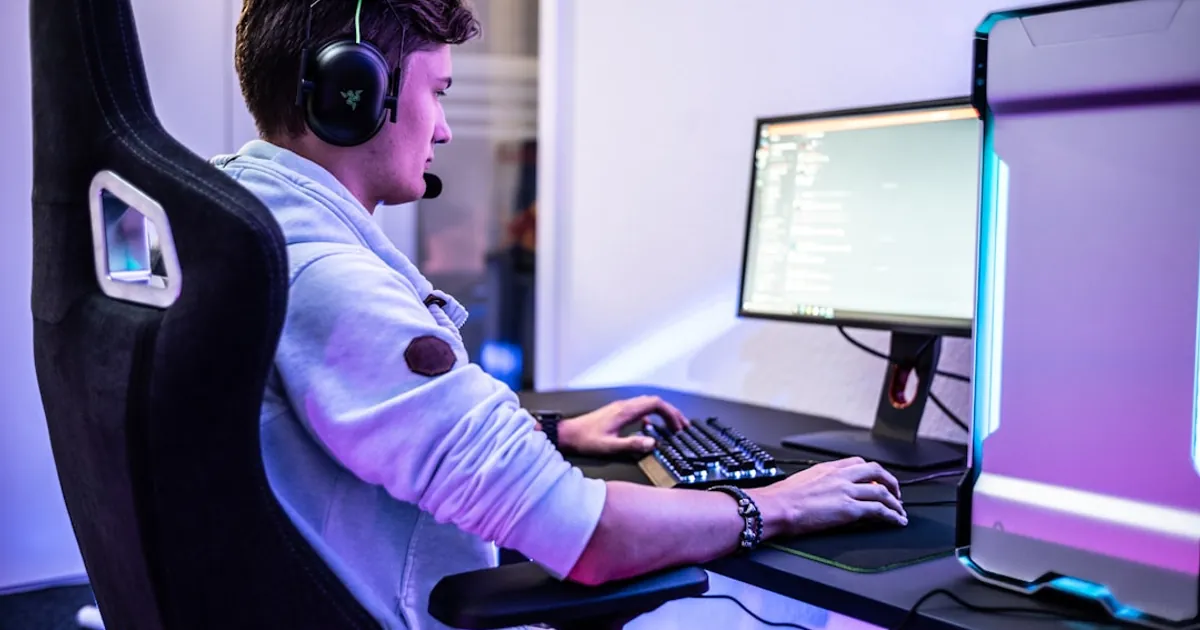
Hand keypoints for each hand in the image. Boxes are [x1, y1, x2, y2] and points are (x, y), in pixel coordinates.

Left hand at [557, 396, 688, 456]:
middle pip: (654, 402)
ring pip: (647, 404)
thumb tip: (652, 443)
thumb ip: (632, 444)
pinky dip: (651, 415)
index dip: (670, 413)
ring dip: (661, 413)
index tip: (678, 426)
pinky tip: (650, 427)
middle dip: (671, 412)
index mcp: (625, 411)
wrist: (567, 433)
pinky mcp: (616, 412)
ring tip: (671, 425)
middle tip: (681, 425)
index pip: (655, 404)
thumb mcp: (609, 446)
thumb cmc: (585, 439)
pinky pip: (639, 409)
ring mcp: (620, 408)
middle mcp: (624, 406)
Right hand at [749, 457, 906, 537]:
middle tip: (895, 493)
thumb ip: (819, 482)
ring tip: (899, 511)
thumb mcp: (803, 481)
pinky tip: (896, 520)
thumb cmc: (781, 498)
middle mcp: (840, 476)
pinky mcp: (849, 509)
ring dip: (895, 502)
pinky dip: (891, 515)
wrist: (776, 507)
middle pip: (876, 471)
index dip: (872, 472)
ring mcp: (846, 491)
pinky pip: (878, 510)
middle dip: (890, 482)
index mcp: (828, 468)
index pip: (858, 463)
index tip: (876, 480)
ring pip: (882, 492)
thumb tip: (824, 492)